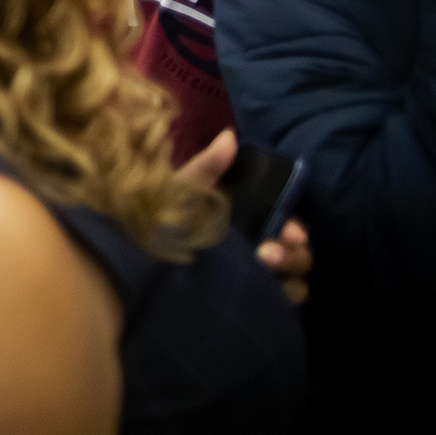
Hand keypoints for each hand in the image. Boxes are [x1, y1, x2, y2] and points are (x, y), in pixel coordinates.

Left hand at [177, 130, 311, 303]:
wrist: (139, 254)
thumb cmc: (162, 215)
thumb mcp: (183, 189)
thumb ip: (206, 166)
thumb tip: (228, 136)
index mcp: (248, 216)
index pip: (286, 223)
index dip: (294, 228)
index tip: (291, 232)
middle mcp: (258, 243)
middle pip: (296, 251)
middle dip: (292, 253)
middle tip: (268, 252)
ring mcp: (256, 271)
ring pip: (294, 275)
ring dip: (289, 273)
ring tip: (262, 268)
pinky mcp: (250, 294)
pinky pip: (282, 298)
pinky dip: (284, 296)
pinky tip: (269, 293)